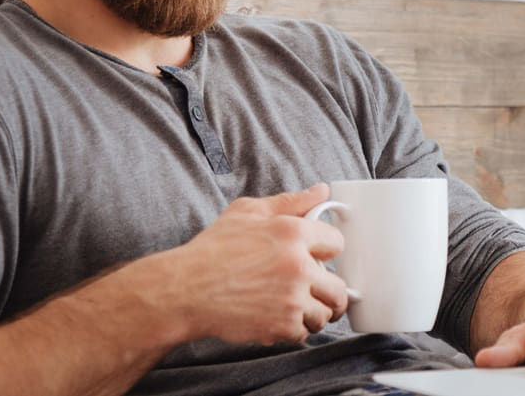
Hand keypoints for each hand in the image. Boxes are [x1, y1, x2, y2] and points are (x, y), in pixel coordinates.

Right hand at [147, 183, 349, 344]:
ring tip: (291, 306)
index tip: (317, 258)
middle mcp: (298, 265)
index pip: (337, 243)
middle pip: (340, 287)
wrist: (184, 290)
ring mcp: (292, 298)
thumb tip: (321, 191)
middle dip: (327, 290)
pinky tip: (275, 317)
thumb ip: (289, 202)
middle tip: (314, 292)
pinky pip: (304, 332)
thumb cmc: (212, 250)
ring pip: (325, 313)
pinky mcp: (282, 325)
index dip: (326, 251)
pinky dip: (293, 329)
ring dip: (312, 312)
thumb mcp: (247, 212)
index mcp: (293, 232)